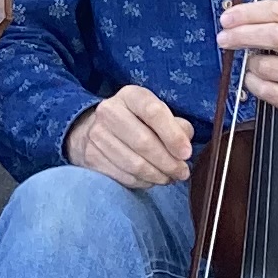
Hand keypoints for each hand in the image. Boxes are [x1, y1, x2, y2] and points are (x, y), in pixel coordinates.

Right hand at [65, 82, 195, 188]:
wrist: (94, 128)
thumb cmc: (136, 120)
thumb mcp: (155, 112)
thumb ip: (176, 125)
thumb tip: (184, 147)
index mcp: (130, 95)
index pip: (153, 112)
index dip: (173, 135)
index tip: (186, 153)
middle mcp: (109, 112)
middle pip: (143, 142)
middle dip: (168, 162)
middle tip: (182, 172)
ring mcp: (97, 135)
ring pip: (134, 164)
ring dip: (157, 175)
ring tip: (170, 178)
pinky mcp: (92, 157)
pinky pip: (124, 176)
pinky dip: (143, 182)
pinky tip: (152, 179)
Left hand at [220, 0, 277, 125]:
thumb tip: (239, 17)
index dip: (250, 12)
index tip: (228, 17)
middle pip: (275, 35)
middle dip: (242, 35)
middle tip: (224, 37)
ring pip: (268, 66)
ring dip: (250, 63)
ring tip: (251, 62)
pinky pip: (268, 91)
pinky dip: (253, 83)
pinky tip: (254, 78)